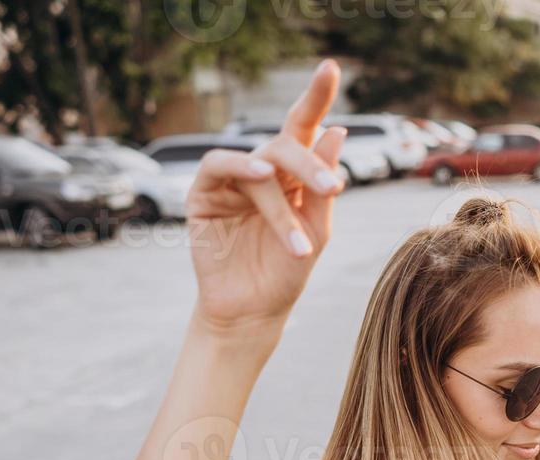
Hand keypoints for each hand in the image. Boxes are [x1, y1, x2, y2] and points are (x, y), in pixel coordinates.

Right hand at [188, 59, 346, 335]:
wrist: (253, 312)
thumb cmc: (286, 274)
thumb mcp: (317, 231)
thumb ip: (324, 186)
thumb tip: (335, 131)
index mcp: (294, 176)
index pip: (306, 128)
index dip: (316, 96)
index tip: (331, 67)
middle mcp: (264, 172)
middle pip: (288, 144)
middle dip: (312, 164)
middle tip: (334, 189)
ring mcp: (233, 181)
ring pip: (262, 164)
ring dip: (284, 201)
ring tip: (301, 243)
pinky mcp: (204, 194)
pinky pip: (219, 165)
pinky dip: (242, 167)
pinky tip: (262, 179)